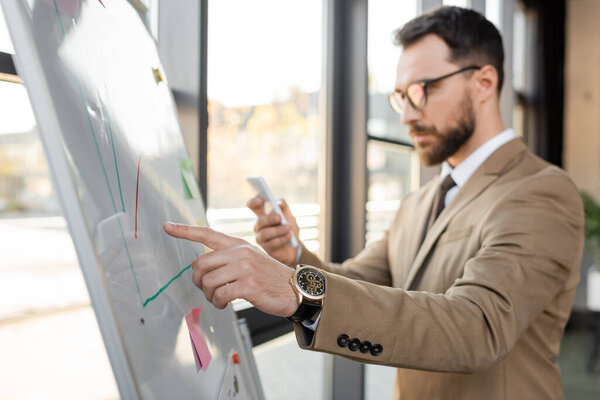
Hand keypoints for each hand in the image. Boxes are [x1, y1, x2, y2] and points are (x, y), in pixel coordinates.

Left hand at [163, 222, 298, 317]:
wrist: (295, 289)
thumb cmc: (269, 278)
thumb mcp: (250, 259)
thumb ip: (228, 259)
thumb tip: (199, 267)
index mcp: (238, 244)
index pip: (207, 233)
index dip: (184, 230)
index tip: (166, 226)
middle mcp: (240, 252)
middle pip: (200, 263)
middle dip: (198, 280)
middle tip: (207, 290)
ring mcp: (244, 268)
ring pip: (208, 281)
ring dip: (209, 295)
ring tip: (218, 299)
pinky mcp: (248, 285)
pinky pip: (220, 295)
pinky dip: (218, 303)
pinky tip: (225, 304)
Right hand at [247, 196, 300, 265]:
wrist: (295, 247)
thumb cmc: (289, 229)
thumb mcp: (289, 216)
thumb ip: (285, 208)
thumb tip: (280, 203)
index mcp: (262, 215)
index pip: (252, 207)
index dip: (254, 202)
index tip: (261, 200)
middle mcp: (259, 227)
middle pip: (260, 221)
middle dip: (269, 218)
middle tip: (279, 217)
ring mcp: (261, 239)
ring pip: (265, 233)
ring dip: (277, 230)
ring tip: (288, 228)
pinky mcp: (267, 249)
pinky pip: (272, 244)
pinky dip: (281, 239)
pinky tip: (289, 236)